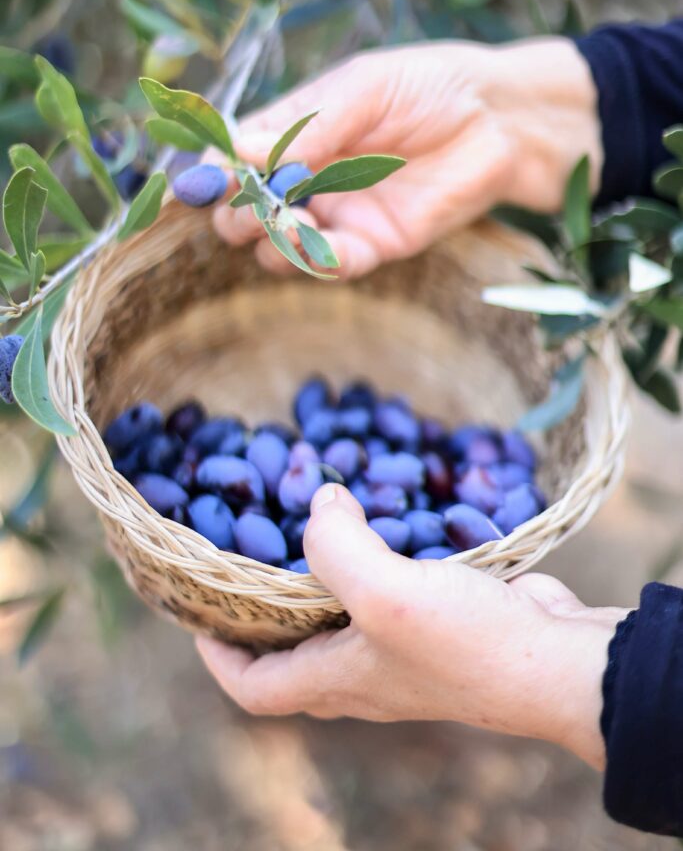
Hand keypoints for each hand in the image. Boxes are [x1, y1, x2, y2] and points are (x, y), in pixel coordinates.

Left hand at [197, 484, 625, 768]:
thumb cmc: (465, 643)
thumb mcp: (385, 594)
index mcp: (337, 679)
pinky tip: (383, 520)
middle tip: (248, 560)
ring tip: (309, 527)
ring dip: (323, 579)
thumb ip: (336, 547)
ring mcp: (406, 650)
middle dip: (264, 614)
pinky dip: (377, 560)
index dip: (217, 657)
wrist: (557, 662)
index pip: (254, 688)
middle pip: (293, 653)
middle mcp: (365, 672)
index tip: (198, 615)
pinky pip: (393, 592)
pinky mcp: (442, 622)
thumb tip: (319, 501)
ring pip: (344, 618)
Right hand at [214, 38, 601, 277]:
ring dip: (272, 241)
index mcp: (292, 131)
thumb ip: (308, 124)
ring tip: (290, 221)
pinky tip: (323, 246)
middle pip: (241, 211)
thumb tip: (240, 152)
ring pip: (276, 247)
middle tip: (255, 204)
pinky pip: (328, 265)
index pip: (232, 159)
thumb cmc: (430, 86)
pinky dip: (316, 261)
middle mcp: (305, 177)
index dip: (213, 174)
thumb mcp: (365, 90)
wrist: (501, 121)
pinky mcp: (371, 245)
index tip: (210, 181)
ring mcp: (335, 214)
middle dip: (236, 213)